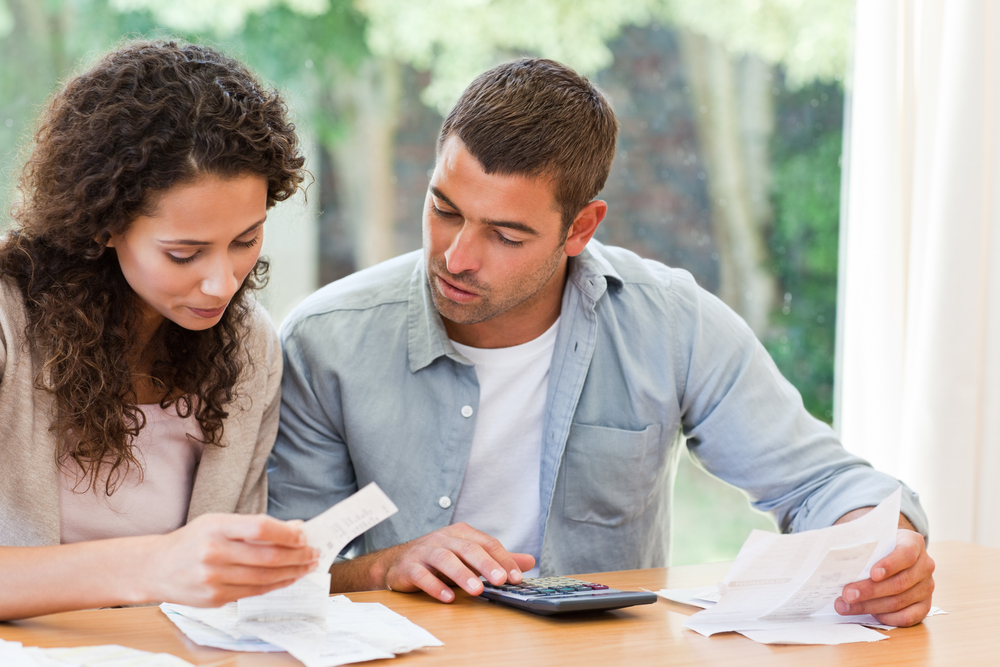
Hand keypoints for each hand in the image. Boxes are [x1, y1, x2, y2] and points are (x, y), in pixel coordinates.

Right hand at [145, 513, 319, 606]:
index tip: (304, 536)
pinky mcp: (215, 599)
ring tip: (307, 566)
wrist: (155, 567)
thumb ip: (255, 526)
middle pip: (268, 557)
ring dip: (292, 573)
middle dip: (298, 556)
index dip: (287, 533)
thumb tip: (295, 529)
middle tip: (314, 553)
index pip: (261, 528)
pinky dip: (276, 585)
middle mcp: (214, 553)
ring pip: (265, 578)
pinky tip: (288, 578)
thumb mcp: (219, 522)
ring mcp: (214, 579)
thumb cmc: (192, 540)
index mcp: (216, 527)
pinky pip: (254, 592)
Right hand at [374, 523, 534, 602]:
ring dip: (462, 574)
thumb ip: (497, 559)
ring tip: (477, 590)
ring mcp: (424, 551)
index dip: (502, 559)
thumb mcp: (469, 556)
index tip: (516, 577)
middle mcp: (443, 539)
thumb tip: (529, 561)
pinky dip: (435, 586)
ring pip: (445, 559)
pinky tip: (448, 598)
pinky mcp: (409, 567)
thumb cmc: (439, 559)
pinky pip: (422, 575)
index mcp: (461, 533)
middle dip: (485, 564)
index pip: (487, 543)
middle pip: (467, 548)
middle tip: (501, 580)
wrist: (397, 562)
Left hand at [835, 528, 934, 625]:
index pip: (905, 554)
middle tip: (847, 595)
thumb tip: (836, 559)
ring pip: (899, 601)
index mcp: (913, 543)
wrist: (894, 552)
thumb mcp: (873, 539)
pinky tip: (870, 614)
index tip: (872, 574)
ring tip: (846, 606)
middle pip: (899, 582)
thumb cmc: (879, 546)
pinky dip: (888, 618)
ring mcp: (927, 586)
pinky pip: (908, 617)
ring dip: (870, 606)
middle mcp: (925, 565)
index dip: (889, 565)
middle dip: (869, 591)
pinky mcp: (924, 605)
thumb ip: (862, 547)